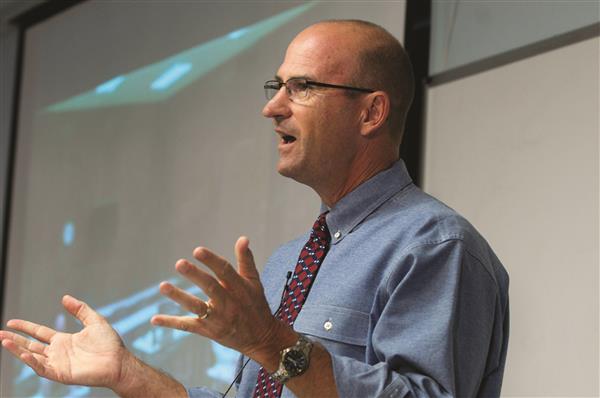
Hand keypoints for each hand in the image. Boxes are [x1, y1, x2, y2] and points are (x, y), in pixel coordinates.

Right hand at [0, 295, 129, 388]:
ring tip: (4, 341)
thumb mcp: (94, 321)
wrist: (119, 361)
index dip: (25, 328)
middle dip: (15, 340)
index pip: (38, 333)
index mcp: (64, 340)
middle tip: (0, 333)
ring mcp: (58, 364)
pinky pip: (42, 368)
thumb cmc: (109, 344)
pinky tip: (23, 353)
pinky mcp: (61, 374)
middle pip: (30, 345)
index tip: (11, 322)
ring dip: (17, 350)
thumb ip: (80, 309)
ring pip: (32, 357)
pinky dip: (31, 362)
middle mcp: (58, 352)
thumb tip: (64, 297)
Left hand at [151, 236, 295, 363]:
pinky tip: (154, 319)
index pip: (225, 271)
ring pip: (196, 307)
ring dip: (179, 297)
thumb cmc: (255, 305)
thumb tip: (243, 238)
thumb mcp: (254, 282)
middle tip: (179, 263)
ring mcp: (218, 318)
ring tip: (162, 286)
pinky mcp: (209, 331)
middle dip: (195, 275)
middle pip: (210, 287)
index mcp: (239, 288)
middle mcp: (228, 303)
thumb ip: (246, 260)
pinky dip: (171, 323)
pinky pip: (187, 326)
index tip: (197, 251)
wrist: (261, 338)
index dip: (211, 260)